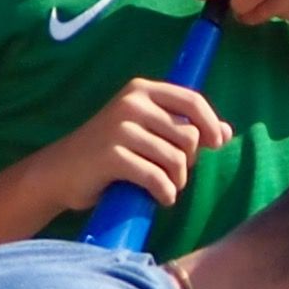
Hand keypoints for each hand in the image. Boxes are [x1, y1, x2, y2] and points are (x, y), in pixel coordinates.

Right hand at [32, 79, 225, 222]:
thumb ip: (184, 127)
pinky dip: (165, 193)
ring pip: (176, 160)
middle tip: (173, 171)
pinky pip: (157, 178)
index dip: (212, 124)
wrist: (61, 171)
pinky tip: (160, 198)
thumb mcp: (146, 130)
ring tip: (165, 186)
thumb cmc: (110, 151)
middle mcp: (131, 103)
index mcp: (141, 90)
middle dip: (188, 161)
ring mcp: (120, 129)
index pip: (192, 101)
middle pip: (189, 136)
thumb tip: (227, 132)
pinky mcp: (112, 156)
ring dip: (177, 181)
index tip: (216, 145)